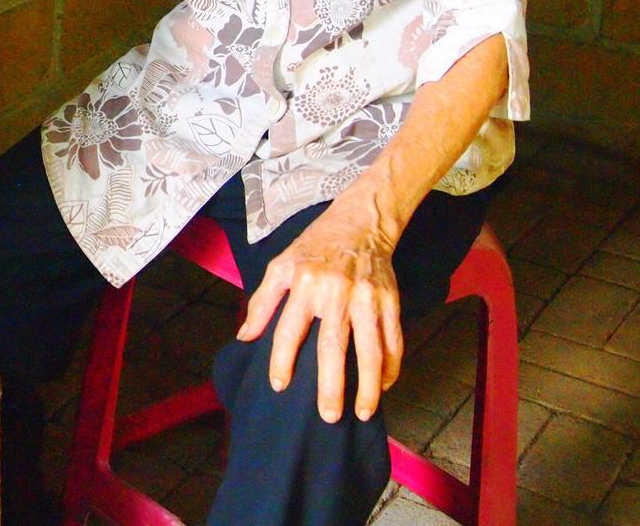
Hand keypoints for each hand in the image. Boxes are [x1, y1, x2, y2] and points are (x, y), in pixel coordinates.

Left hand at [235, 199, 403, 423]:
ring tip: (362, 413)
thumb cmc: (315, 246)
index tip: (280, 386)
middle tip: (327, 416)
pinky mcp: (390, 301)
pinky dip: (391, 367)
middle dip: (331, 385)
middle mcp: (336, 292)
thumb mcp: (280, 265)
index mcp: (304, 283)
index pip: (289, 329)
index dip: (282, 360)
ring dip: (368, 385)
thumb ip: (262, 302)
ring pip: (371, 349)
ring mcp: (366, 298)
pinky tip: (383, 387)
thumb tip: (245, 337)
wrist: (360, 223)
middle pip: (333, 346)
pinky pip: (393, 341)